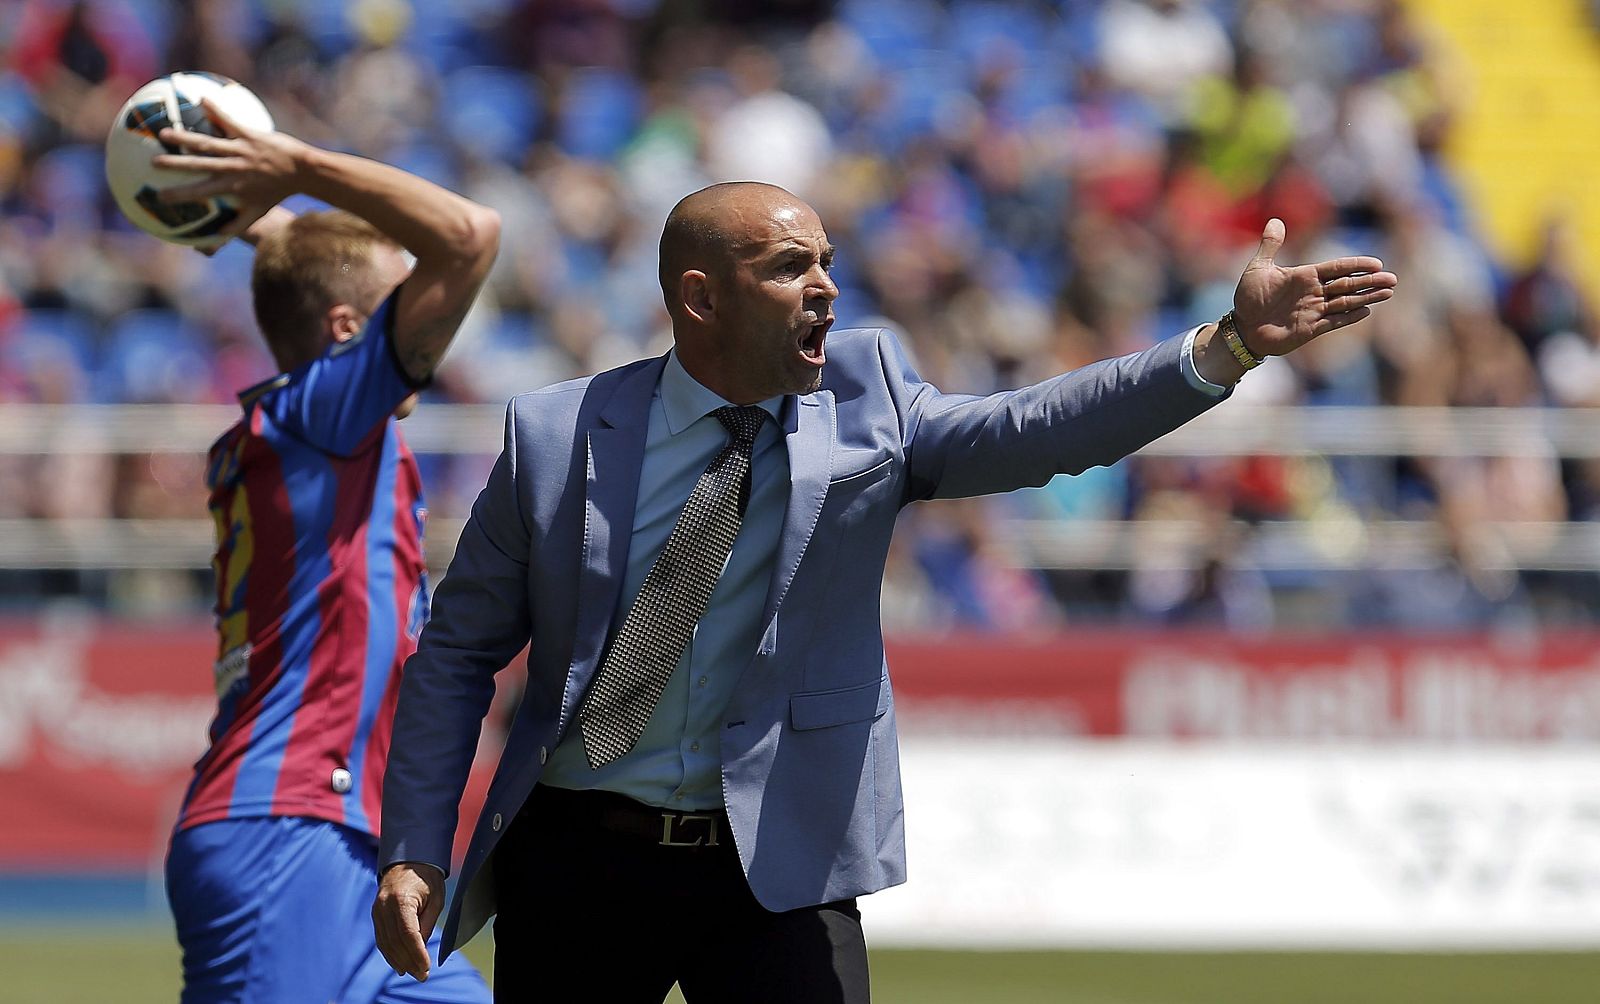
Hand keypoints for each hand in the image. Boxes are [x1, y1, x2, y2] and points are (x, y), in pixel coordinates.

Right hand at [151, 98, 310, 242]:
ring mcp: (240, 150)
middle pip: (198, 165)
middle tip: (153, 162)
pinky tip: (200, 98)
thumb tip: (214, 240)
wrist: (302, 171)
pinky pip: (228, 120)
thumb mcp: (258, 212)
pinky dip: (214, 110)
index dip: (179, 195)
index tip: (159, 197)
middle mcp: (233, 168)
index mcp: (232, 187)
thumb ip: (236, 225)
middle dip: (175, 164)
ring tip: (165, 133)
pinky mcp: (249, 134)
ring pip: (208, 143)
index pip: (200, 192)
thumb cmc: (278, 192)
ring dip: (185, 138)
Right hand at [372, 861, 446, 981]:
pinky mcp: (376, 914)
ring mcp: (377, 911)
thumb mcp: (435, 899)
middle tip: (422, 975)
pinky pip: (381, 938)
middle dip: (409, 961)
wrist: (408, 859)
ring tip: (412, 972)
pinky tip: (398, 964)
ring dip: (398, 961)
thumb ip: (428, 923)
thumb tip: (421, 948)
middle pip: (396, 942)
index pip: (409, 934)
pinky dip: (389, 953)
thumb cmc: (426, 878)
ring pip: (386, 943)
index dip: (417, 954)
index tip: (426, 968)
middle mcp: (385, 906)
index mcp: (401, 900)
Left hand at [1232, 218, 1397, 356]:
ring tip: (1388, 292)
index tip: (1376, 263)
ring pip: (1346, 301)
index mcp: (1305, 275)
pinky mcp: (1311, 329)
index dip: (1356, 265)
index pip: (1336, 268)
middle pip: (1347, 284)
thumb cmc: (1249, 298)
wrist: (1242, 328)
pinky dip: (1349, 316)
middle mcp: (1314, 292)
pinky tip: (1366, 311)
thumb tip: (1274, 220)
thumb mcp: (1258, 268)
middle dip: (1370, 281)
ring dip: (1367, 297)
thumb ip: (1270, 246)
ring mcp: (1314, 310)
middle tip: (1393, 279)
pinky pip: (1334, 321)